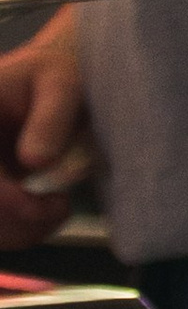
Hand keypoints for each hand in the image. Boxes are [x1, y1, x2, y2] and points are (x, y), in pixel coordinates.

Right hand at [0, 16, 89, 249]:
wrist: (50, 87)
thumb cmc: (56, 78)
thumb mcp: (62, 84)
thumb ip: (51, 117)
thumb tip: (35, 160)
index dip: (4, 199)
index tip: (46, 204)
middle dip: (16, 220)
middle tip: (60, 207)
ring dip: (19, 230)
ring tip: (58, 208)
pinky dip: (18, 231)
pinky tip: (46, 214)